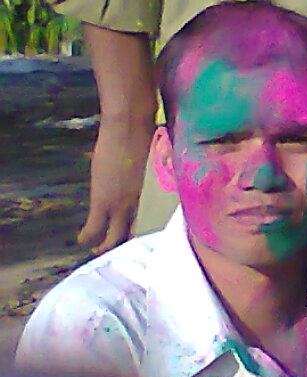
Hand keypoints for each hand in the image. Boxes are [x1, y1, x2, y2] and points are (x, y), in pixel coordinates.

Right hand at [80, 114, 150, 251]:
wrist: (128, 125)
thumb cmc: (143, 132)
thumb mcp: (150, 156)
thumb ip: (148, 169)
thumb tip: (148, 168)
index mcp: (153, 192)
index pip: (149, 219)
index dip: (141, 229)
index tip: (137, 236)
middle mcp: (140, 201)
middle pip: (133, 231)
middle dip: (125, 244)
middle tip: (120, 252)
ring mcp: (121, 202)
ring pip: (114, 235)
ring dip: (106, 245)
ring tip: (99, 251)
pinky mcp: (104, 200)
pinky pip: (95, 227)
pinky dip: (88, 236)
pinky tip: (83, 241)